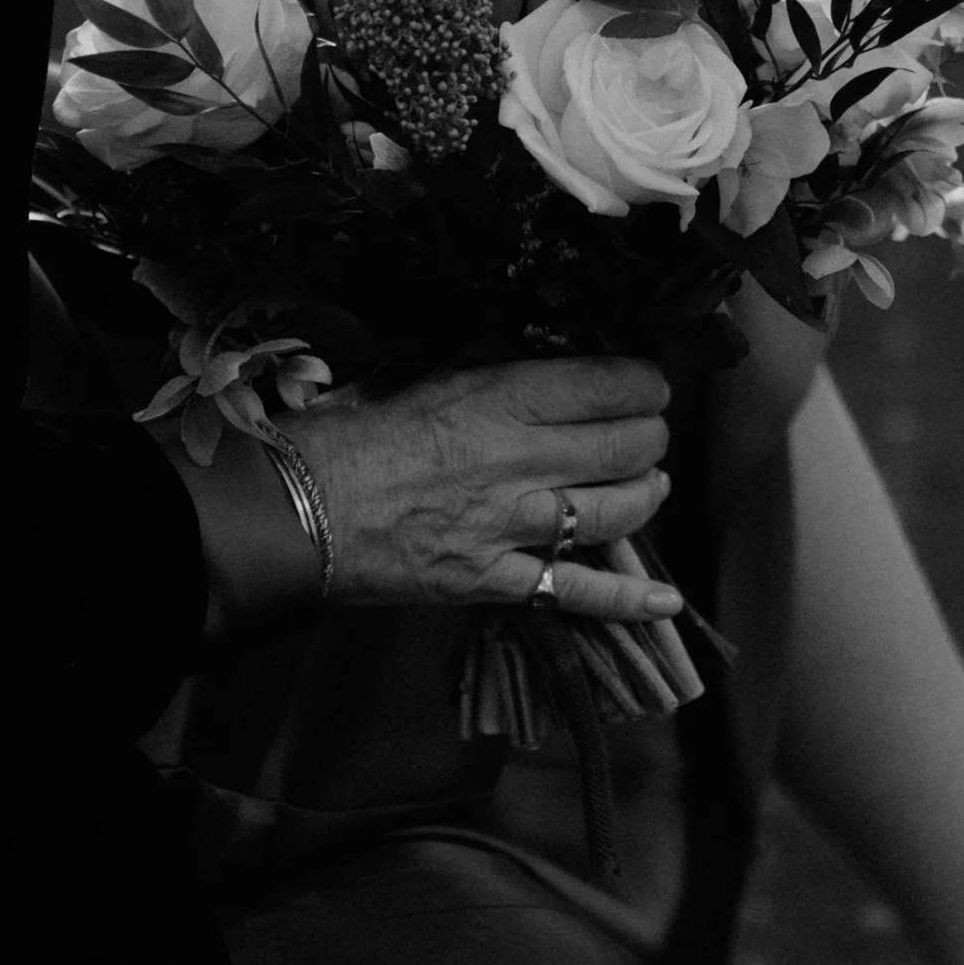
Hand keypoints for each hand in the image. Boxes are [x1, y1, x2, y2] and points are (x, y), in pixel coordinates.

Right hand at [288, 359, 679, 623]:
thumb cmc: (348, 434)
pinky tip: (665, 601)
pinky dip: (626, 600)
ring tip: (652, 483)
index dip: (643, 383)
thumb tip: (531, 362)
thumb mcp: (423, 377)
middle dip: (650, 436)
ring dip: (647, 495)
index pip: (604, 384)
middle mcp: (518, 460)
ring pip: (615, 511)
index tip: (648, 382)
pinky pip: (575, 591)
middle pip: (623, 447)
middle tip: (649, 431)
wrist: (298, 511)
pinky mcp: (495, 580)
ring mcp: (511, 526)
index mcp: (499, 399)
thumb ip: (486, 371)